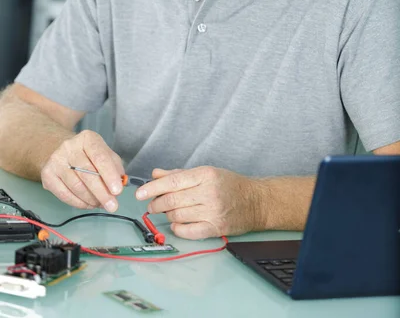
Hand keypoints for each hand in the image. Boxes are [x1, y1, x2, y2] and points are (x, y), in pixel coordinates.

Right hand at [41, 130, 124, 211]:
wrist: (63, 152)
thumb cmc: (89, 155)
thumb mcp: (106, 154)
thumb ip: (115, 168)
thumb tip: (119, 186)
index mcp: (88, 138)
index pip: (100, 157)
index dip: (109, 176)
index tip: (118, 191)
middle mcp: (69, 147)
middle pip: (87, 174)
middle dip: (102, 193)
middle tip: (112, 206)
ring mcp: (56, 160)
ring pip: (76, 186)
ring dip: (91, 200)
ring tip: (101, 204)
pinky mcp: (47, 174)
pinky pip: (64, 195)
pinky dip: (79, 203)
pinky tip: (88, 204)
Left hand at [136, 166, 260, 239]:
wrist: (256, 201)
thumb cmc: (230, 184)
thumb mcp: (206, 172)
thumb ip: (179, 174)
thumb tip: (155, 174)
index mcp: (205, 175)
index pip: (172, 182)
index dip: (153, 188)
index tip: (140, 193)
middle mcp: (209, 192)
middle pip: (172, 200)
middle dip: (156, 203)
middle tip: (151, 205)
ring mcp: (213, 211)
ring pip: (178, 215)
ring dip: (167, 215)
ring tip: (166, 212)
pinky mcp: (216, 228)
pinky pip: (190, 231)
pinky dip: (178, 229)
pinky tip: (176, 225)